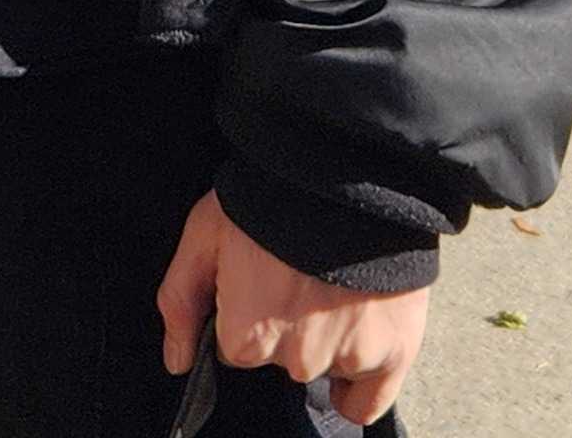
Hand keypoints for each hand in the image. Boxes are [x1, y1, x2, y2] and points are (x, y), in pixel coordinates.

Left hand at [157, 194, 425, 427]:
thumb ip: (181, 302)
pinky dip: (359, 387)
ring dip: (327, 336)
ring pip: (325, 364)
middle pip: (284, 357)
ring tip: (336, 280)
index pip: (240, 346)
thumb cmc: (270, 195)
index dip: (250, 309)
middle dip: (288, 322)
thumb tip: (178, 361)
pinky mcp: (393, 351)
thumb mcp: (204, 233)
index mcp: (247, 335)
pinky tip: (355, 351)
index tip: (264, 275)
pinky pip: (368, 402)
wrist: (347, 167)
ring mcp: (348, 357)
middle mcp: (296, 358)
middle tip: (301, 271)